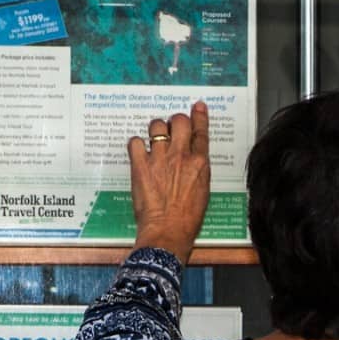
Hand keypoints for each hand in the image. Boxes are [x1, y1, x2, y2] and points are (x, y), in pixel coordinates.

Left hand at [126, 103, 209, 264]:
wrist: (168, 232)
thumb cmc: (187, 220)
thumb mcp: (203, 193)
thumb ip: (199, 171)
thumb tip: (193, 161)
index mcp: (200, 164)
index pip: (200, 131)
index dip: (199, 116)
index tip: (197, 107)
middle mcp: (180, 156)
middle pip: (179, 121)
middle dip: (175, 121)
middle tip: (172, 129)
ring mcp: (159, 159)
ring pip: (156, 126)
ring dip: (156, 130)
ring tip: (155, 140)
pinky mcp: (140, 166)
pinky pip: (135, 142)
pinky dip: (136, 145)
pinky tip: (139, 153)